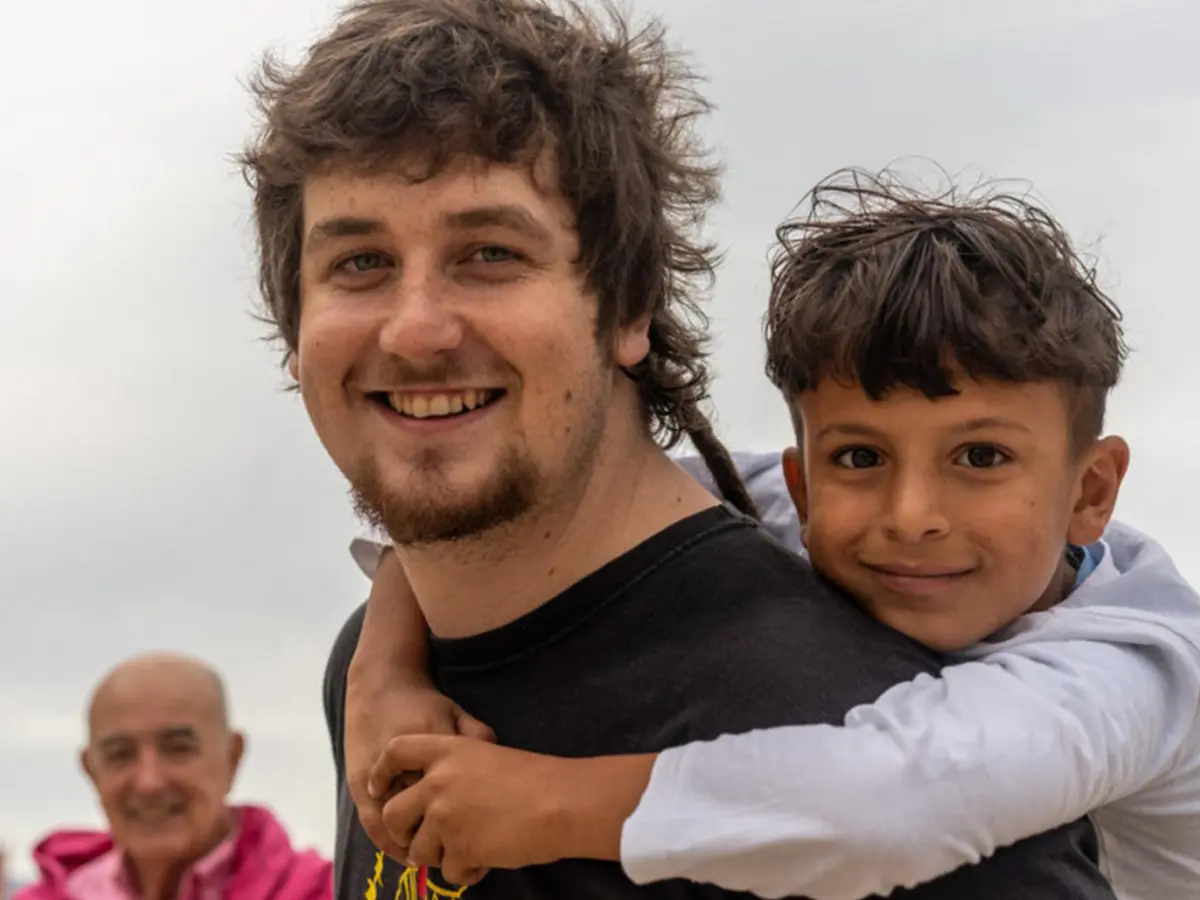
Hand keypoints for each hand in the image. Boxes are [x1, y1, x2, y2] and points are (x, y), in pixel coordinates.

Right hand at [345, 669, 493, 863]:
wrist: (380, 686)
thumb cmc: (423, 702)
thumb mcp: (454, 711)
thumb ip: (478, 734)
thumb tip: (498, 762)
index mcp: (428, 739)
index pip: (451, 787)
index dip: (466, 813)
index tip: (483, 829)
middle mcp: (399, 760)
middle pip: (424, 810)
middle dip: (440, 833)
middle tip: (460, 849)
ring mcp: (375, 773)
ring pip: (396, 824)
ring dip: (414, 844)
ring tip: (434, 856)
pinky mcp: (358, 782)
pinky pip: (373, 823)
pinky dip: (390, 842)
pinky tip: (407, 851)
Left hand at [371, 735, 575, 885]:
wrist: (562, 802)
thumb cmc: (535, 778)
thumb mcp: (487, 757)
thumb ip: (454, 773)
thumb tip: (431, 805)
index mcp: (448, 751)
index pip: (396, 751)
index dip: (382, 772)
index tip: (380, 788)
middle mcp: (438, 782)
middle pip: (393, 813)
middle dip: (405, 833)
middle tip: (424, 841)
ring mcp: (446, 817)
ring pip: (419, 850)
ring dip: (442, 855)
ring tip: (472, 849)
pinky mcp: (459, 849)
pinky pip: (449, 872)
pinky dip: (466, 872)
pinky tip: (488, 860)